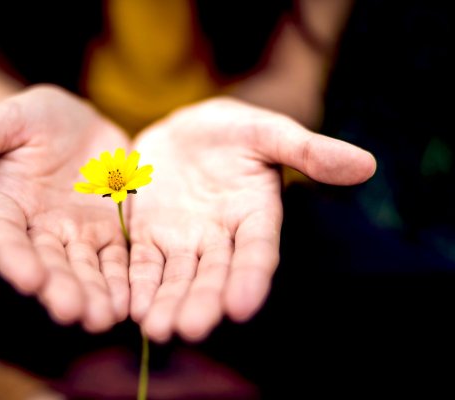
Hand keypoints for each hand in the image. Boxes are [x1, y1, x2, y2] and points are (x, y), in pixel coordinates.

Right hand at [0, 85, 130, 332]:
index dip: (15, 259)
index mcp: (6, 207)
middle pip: (48, 264)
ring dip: (94, 294)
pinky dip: (122, 280)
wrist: (75, 124)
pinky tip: (131, 301)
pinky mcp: (108, 232)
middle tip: (74, 312)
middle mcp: (38, 230)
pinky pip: (116, 259)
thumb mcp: (5, 120)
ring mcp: (76, 235)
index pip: (4, 238)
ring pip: (85, 269)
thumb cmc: (31, 119)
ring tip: (105, 317)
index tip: (29, 280)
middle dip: (61, 288)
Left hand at [128, 97, 375, 341]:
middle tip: (189, 329)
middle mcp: (220, 238)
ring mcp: (183, 240)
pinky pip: (142, 263)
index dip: (251, 278)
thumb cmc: (234, 131)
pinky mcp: (149, 236)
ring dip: (167, 303)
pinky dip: (137, 284)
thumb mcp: (268, 132)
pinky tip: (130, 307)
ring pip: (176, 277)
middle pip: (213, 275)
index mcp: (255, 216)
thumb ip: (308, 150)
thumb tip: (366, 164)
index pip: (257, 252)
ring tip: (156, 329)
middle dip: (202, 302)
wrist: (186, 131)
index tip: (241, 306)